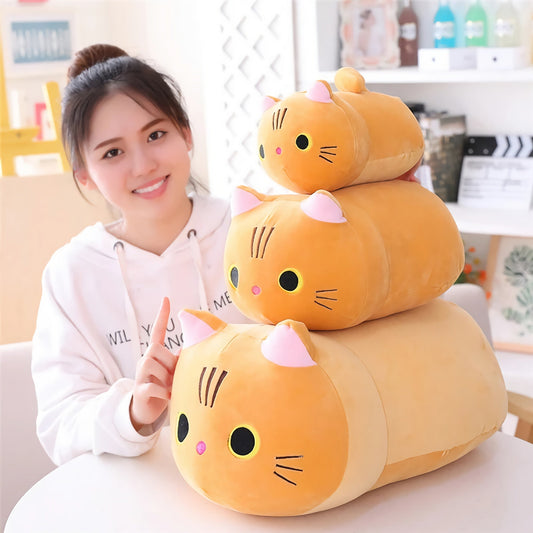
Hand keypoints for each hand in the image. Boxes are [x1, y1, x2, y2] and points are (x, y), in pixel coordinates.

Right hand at [130, 297, 177, 431]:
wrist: (146, 412)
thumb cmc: (163, 388)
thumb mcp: (172, 371)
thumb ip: (180, 359)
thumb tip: (192, 347)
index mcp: (154, 355)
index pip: (157, 330)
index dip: (162, 316)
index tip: (166, 299)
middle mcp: (144, 361)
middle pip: (155, 348)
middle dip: (168, 360)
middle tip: (174, 375)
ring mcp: (140, 376)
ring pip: (152, 364)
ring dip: (166, 377)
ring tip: (171, 387)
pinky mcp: (139, 391)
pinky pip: (153, 386)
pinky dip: (164, 392)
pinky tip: (169, 396)